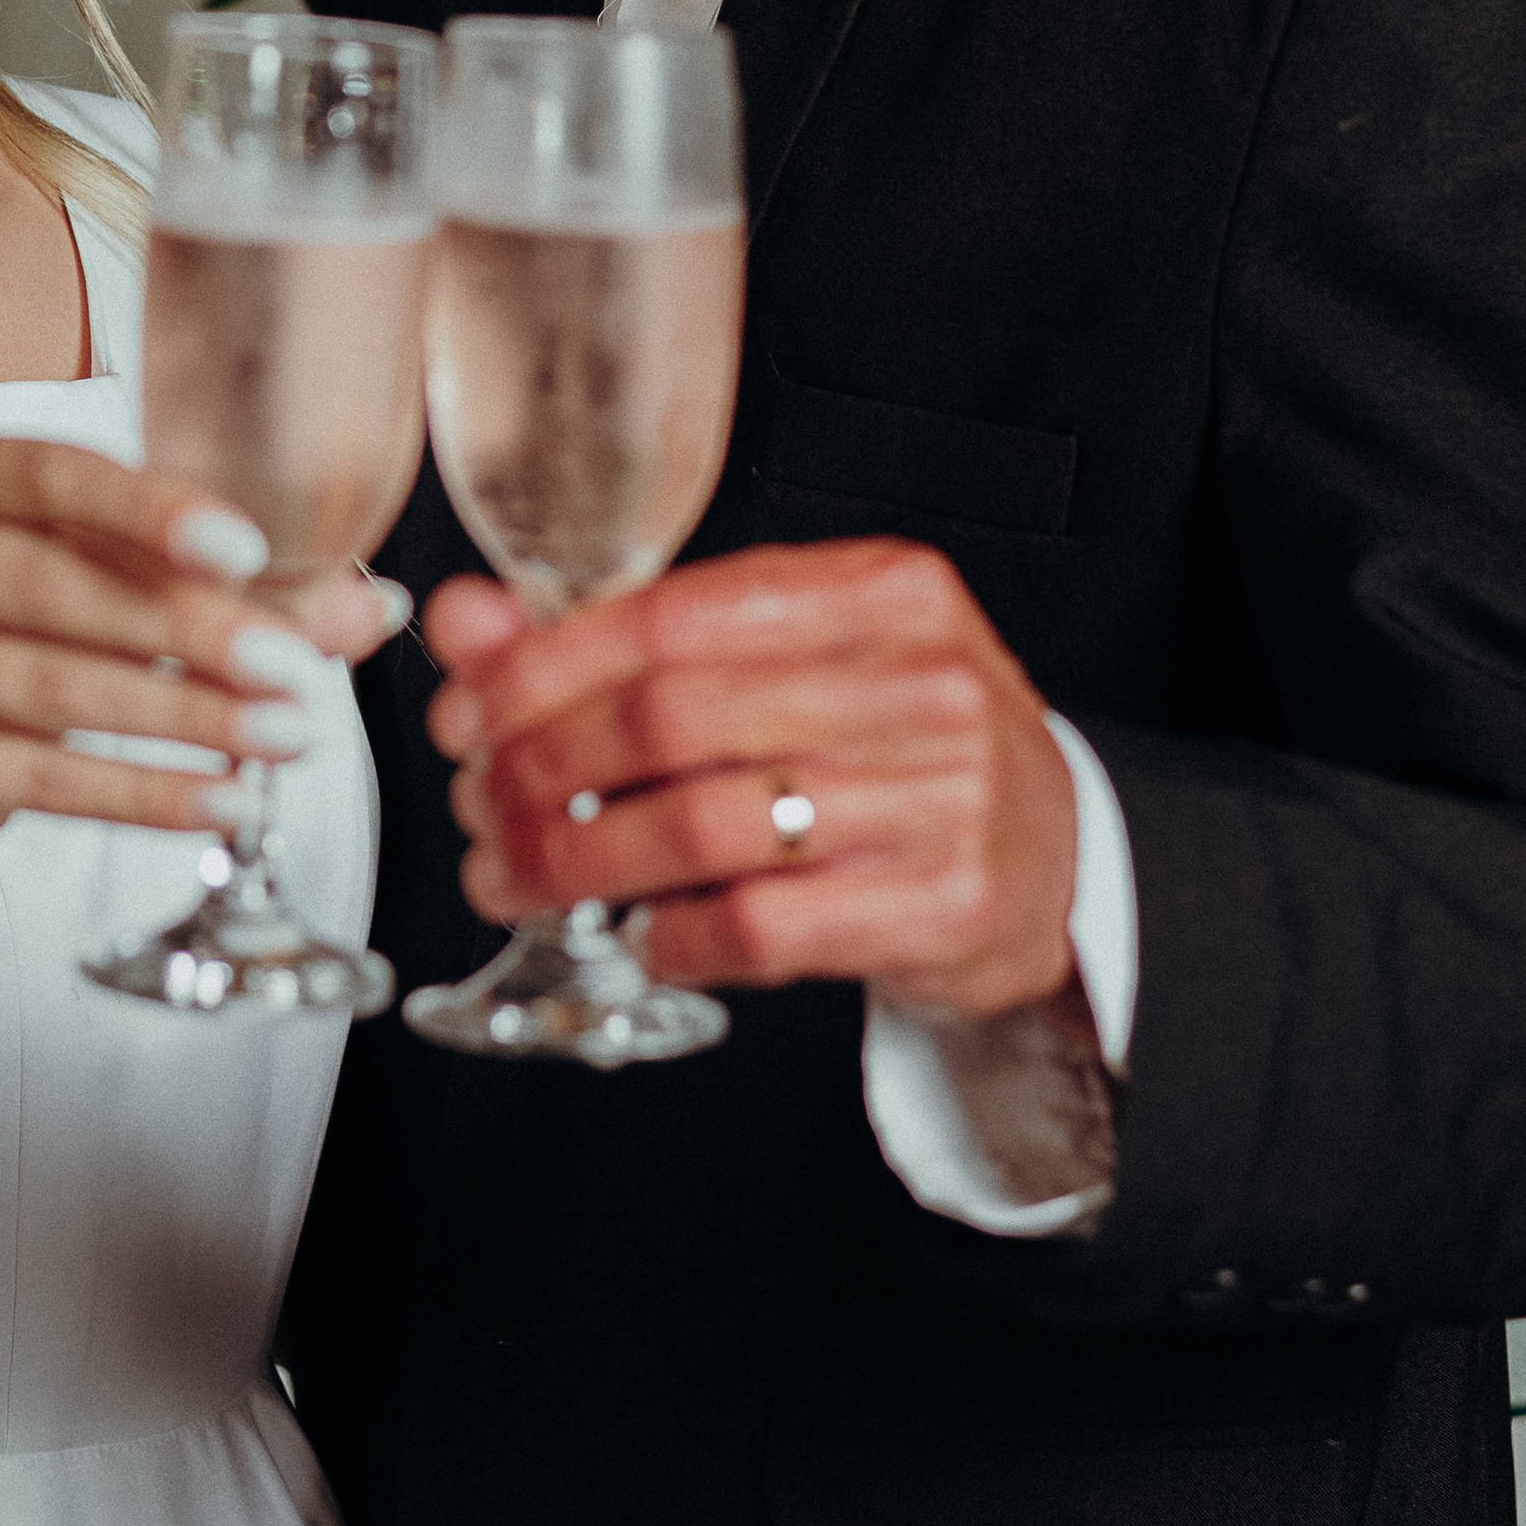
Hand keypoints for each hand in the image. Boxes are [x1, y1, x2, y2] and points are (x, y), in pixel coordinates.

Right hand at [0, 436, 407, 861]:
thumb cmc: (12, 632)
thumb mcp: (96, 580)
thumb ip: (213, 582)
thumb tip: (368, 609)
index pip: (42, 471)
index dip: (145, 509)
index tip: (246, 548)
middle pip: (44, 584)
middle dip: (183, 627)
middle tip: (296, 667)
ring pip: (46, 686)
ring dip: (181, 715)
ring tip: (284, 736)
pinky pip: (33, 778)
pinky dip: (141, 792)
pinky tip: (223, 798)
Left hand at [425, 537, 1079, 1017]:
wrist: (1060, 858)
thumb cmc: (901, 745)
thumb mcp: (790, 660)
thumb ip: (631, 637)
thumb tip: (466, 621)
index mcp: (881, 590)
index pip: (671, 616)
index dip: (542, 669)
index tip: (468, 712)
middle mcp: (922, 680)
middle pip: (671, 720)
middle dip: (539, 768)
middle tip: (478, 804)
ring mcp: (945, 797)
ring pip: (702, 827)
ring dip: (576, 859)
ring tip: (516, 877)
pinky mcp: (946, 906)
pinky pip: (764, 926)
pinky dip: (672, 935)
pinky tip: (636, 932)